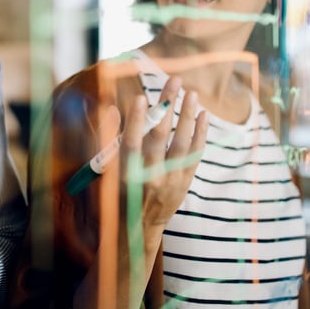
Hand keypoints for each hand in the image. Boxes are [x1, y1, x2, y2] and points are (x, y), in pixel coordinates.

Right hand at [120, 76, 208, 228]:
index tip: (140, 97)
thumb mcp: (107, 170)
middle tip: (174, 81)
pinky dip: (200, 134)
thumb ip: (110, 140)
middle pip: (160, 136)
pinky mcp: (184, 182)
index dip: (135, 120)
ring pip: (182, 144)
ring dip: (187, 116)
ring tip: (191, 93)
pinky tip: (202, 114)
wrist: (138, 227)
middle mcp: (149, 178)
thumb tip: (112, 108)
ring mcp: (170, 180)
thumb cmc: (118, 193)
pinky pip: (195, 155)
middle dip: (167, 106)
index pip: (130, 143)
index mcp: (126, 175)